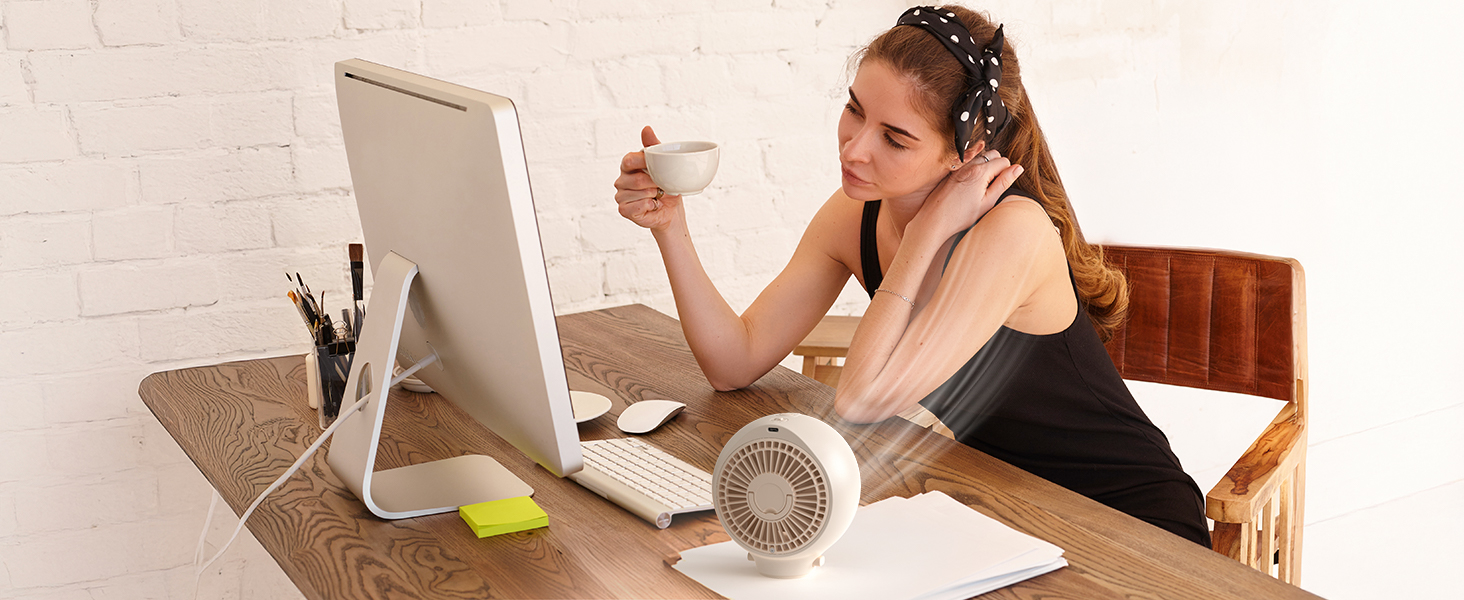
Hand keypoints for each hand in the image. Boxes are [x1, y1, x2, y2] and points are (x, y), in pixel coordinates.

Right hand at [613, 126, 682, 231]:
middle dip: (654, 183)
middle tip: (661, 186)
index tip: (657, 168)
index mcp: (628, 166)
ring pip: (637, 193)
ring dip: (653, 195)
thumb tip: (646, 128)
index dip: (643, 163)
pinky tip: (652, 204)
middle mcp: (621, 180)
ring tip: (656, 196)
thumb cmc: (666, 187)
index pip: (629, 160)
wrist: (671, 210)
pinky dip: (648, 205)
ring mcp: (621, 195)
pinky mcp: (623, 209)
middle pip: (635, 179)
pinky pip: (635, 206)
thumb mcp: (664, 164)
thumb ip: (653, 146)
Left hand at [909, 149, 1023, 242]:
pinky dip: (974, 169)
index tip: (1000, 185)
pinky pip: (969, 162)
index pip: (1004, 161)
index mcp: (980, 172)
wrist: (934, 219)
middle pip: (993, 154)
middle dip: (997, 166)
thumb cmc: (960, 216)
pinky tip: (970, 186)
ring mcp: (959, 166)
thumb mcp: (988, 202)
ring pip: (980, 157)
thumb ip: (1004, 182)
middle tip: (992, 185)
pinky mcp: (952, 171)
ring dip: (986, 166)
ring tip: (981, 186)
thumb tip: (1018, 168)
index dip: (1007, 172)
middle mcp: (969, 165)